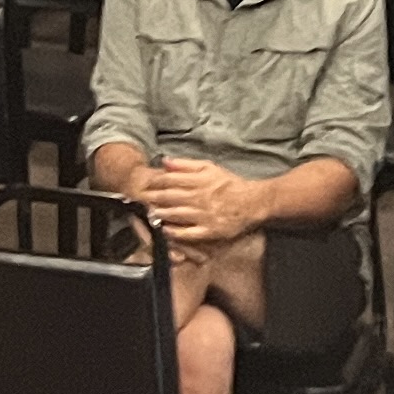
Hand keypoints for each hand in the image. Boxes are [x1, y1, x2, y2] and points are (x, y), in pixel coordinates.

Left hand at [140, 161, 255, 248]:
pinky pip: (188, 233)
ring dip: (160, 215)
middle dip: (153, 199)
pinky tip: (166, 231)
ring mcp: (203, 215)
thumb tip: (165, 161)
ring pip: (176, 215)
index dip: (155, 182)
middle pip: (169, 197)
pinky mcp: (209, 231)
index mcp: (199, 180)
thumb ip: (186, 165)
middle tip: (142, 201)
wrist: (251, 202)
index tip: (145, 184)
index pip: (170, 180)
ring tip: (150, 214)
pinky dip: (175, 233)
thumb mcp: (209, 168)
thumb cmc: (229, 184)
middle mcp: (199, 197)